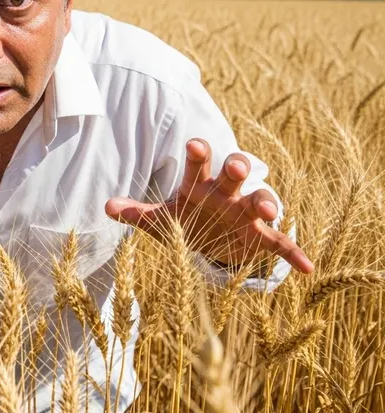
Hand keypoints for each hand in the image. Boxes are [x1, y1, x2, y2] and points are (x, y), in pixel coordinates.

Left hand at [104, 138, 313, 274]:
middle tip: (234, 167)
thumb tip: (106, 206)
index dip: (199, 154)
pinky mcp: (261, 237)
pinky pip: (280, 244)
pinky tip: (306, 268)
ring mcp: (246, 214)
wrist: (211, 241)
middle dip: (236, 168)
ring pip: (261, 200)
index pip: (199, 164)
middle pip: (235, 173)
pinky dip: (293, 254)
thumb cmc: (185, 220)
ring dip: (266, 203)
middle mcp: (226, 194)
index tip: (195, 145)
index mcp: (199, 185)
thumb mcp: (160, 218)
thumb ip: (136, 212)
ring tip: (269, 211)